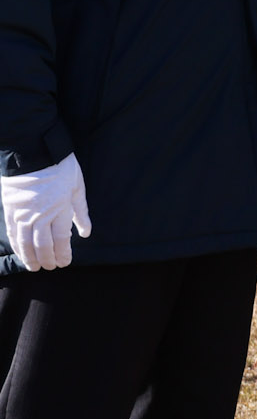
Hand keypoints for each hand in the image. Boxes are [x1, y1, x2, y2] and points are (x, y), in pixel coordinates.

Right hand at [2, 154, 91, 270]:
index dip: (63, 254)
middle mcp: (40, 214)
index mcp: (60, 208)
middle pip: (42, 244)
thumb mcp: (77, 186)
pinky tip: (20, 253)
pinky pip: (12, 232)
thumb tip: (85, 233)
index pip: (61, 239)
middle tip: (51, 267)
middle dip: (48, 259)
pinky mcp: (10, 209)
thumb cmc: (60, 166)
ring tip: (35, 267)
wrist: (32, 150)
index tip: (65, 262)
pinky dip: (16, 245)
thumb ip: (81, 211)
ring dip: (30, 257)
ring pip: (25, 242)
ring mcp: (23, 212)